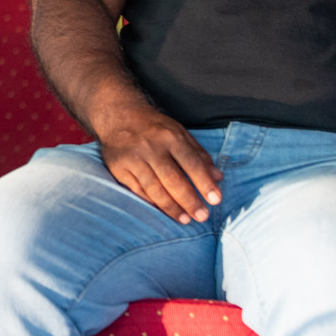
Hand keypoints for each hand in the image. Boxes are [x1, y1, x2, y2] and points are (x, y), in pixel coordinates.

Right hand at [95, 105, 221, 223]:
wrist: (118, 116)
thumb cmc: (154, 128)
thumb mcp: (180, 133)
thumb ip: (199, 155)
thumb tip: (218, 177)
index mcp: (170, 137)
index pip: (191, 163)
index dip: (204, 182)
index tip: (215, 200)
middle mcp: (151, 148)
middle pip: (172, 179)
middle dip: (189, 200)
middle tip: (202, 216)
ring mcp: (133, 159)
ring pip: (154, 188)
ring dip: (171, 206)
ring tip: (185, 219)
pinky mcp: (118, 168)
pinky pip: (137, 190)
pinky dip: (151, 202)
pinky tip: (163, 211)